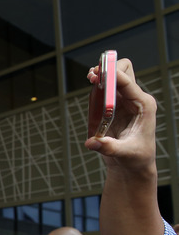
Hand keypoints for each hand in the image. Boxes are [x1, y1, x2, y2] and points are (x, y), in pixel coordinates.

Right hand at [84, 57, 156, 174]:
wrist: (133, 165)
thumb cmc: (137, 158)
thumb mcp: (125, 153)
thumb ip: (109, 147)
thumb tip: (92, 142)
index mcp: (144, 106)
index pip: (128, 83)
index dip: (113, 75)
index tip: (100, 73)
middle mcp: (135, 100)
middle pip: (124, 71)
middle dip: (109, 69)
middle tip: (94, 75)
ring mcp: (124, 102)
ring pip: (114, 77)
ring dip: (101, 76)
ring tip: (91, 78)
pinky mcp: (114, 107)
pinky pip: (105, 89)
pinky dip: (97, 86)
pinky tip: (92, 87)